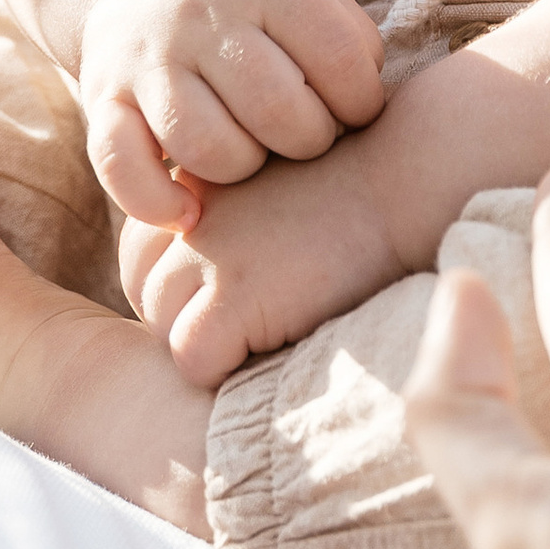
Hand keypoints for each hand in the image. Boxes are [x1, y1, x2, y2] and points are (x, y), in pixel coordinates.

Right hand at [78, 0, 383, 226]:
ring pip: (209, 148)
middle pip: (278, 110)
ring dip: (246, 167)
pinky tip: (191, 211)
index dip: (362, 102)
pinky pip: (123, 167)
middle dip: (310, 140)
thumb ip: (346, 30)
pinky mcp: (104, 98)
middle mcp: (198, 13)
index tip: (354, 110)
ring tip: (256, 151)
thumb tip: (365, 105)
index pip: (338, 57)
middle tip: (307, 133)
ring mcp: (146, 58)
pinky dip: (158, 203)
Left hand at [120, 140, 405, 386]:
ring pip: (161, 328)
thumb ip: (230, 211)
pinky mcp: (235, 294)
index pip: (141, 250)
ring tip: (265, 335)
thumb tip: (209, 271)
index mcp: (195, 179)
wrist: (408, 178)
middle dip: (183, 315)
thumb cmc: (361, 184)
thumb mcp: (274, 180)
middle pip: (143, 290)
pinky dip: (222, 370)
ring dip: (206, 344)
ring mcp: (207, 252)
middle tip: (247, 323)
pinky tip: (273, 346)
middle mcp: (189, 212)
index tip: (234, 287)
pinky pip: (191, 358)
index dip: (180, 281)